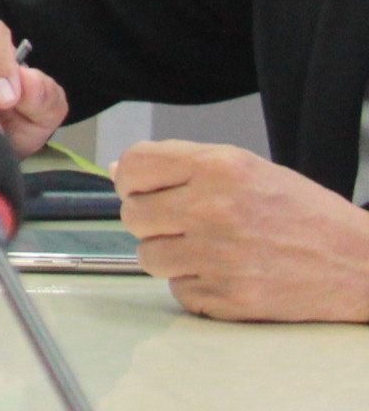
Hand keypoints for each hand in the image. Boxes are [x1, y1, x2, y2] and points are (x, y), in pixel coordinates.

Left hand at [116, 140, 368, 321]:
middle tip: (184, 223)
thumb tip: (119, 172)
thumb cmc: (305, 214)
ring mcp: (219, 257)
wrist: (362, 264)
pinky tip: (227, 274)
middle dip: (152, 220)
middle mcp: (212, 209)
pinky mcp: (229, 297)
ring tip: (209, 250)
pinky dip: (196, 286)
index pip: (134, 166)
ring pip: (149, 258)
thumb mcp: (248, 168)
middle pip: (133, 215)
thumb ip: (182, 165)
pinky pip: (179, 292)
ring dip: (171, 256)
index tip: (144, 189)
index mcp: (218, 168)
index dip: (132, 179)